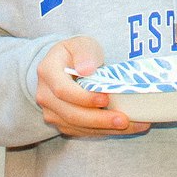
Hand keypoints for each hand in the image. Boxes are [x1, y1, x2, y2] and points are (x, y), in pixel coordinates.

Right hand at [33, 37, 150, 137]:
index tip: (106, 99)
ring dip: (105, 129)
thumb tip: (86, 69)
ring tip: (131, 125)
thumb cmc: (77, 53)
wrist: (66, 66)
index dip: (84, 98)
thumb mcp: (82, 44)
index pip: (62, 90)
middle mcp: (45, 96)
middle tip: (123, 120)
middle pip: (71, 114)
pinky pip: (83, 132)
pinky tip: (126, 128)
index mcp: (48, 72)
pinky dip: (104, 131)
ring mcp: (52, 112)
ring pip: (78, 127)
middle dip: (99, 120)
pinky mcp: (63, 123)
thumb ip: (85, 54)